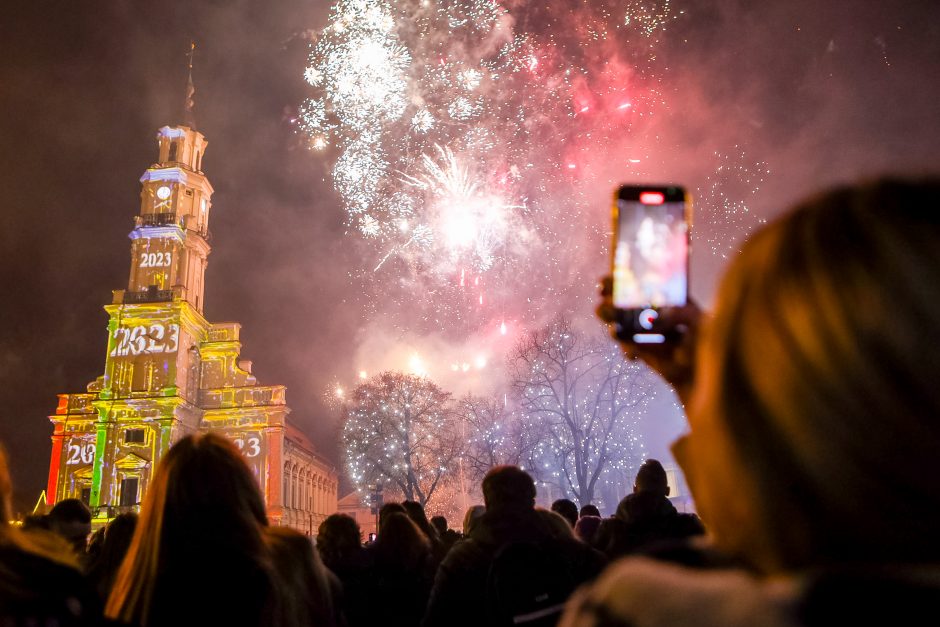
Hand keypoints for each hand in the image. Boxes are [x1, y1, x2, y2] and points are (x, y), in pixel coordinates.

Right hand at [596, 276, 701, 405]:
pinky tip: (636, 354)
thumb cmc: (701, 337)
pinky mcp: (637, 348)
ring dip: (612, 325)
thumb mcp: (697, 320)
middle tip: (606, 305)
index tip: (606, 282)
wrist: (698, 367)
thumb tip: (660, 318)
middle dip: (607, 302)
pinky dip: (628, 350)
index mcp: (657, 294)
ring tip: (615, 330)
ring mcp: (638, 329)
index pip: (633, 281)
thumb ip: (681, 314)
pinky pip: (625, 347)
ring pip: (616, 323)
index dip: (617, 279)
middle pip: (617, 301)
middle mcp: (644, 309)